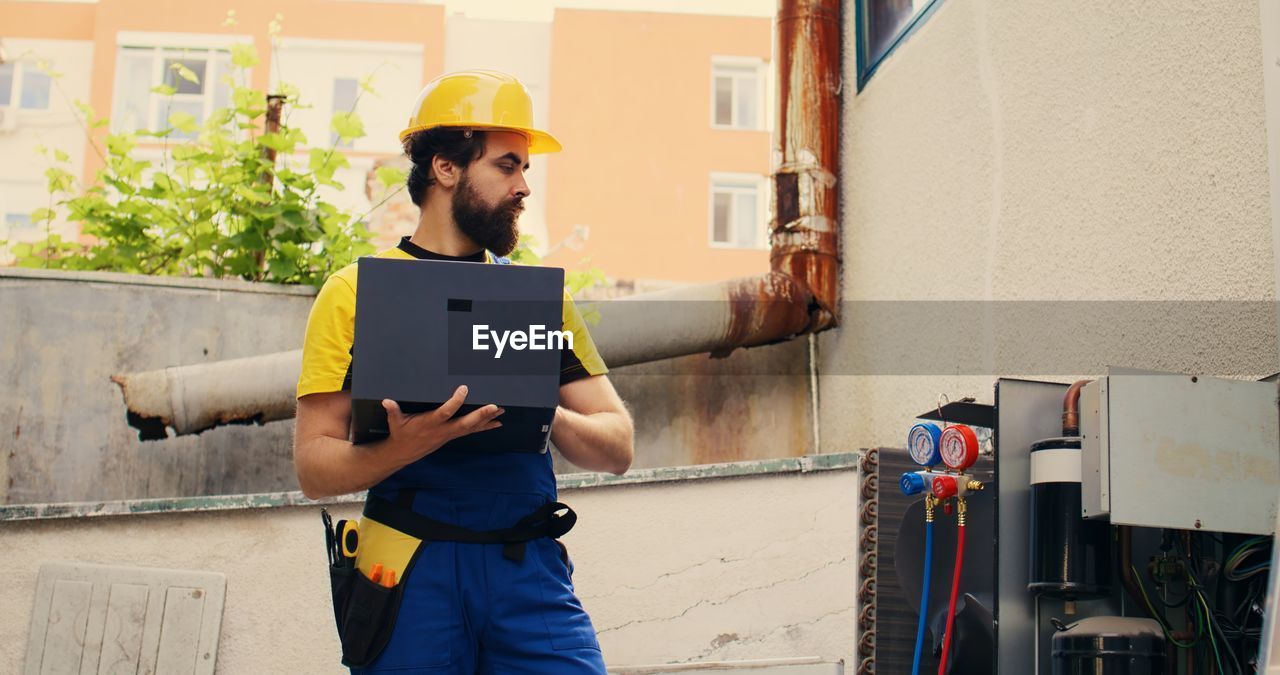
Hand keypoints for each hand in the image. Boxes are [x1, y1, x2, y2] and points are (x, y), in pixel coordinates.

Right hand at [380, 385, 502, 462]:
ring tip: (501, 411)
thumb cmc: (401, 434)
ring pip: (472, 427)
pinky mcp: (452, 435)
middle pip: (465, 423)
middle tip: (494, 406)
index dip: (455, 401)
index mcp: (430, 423)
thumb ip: (393, 411)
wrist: (404, 453)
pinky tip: (497, 423)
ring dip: (487, 419)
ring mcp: (449, 434)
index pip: (445, 411)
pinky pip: (471, 431)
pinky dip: (485, 427)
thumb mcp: (395, 422)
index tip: (463, 389)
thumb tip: (386, 401)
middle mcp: (443, 430)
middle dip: (481, 415)